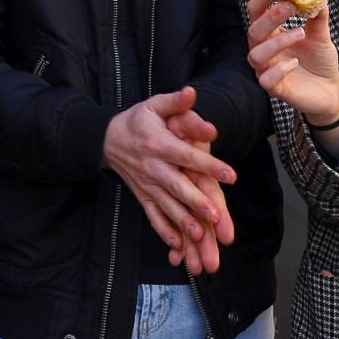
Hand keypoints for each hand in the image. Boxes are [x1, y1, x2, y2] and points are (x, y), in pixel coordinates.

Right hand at [104, 88, 237, 275]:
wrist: (107, 139)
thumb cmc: (138, 120)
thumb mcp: (154, 105)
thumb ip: (176, 102)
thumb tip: (193, 93)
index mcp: (159, 144)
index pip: (187, 156)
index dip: (209, 165)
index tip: (231, 175)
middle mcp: (153, 167)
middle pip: (177, 186)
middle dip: (196, 201)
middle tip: (215, 215)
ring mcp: (147, 185)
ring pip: (167, 206)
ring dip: (183, 221)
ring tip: (200, 235)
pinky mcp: (143, 196)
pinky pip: (153, 216)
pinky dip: (163, 231)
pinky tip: (177, 245)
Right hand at [243, 0, 338, 128]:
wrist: (331, 89)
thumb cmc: (320, 60)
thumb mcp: (321, 34)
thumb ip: (318, 15)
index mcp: (272, 33)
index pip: (256, 11)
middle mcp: (265, 50)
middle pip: (253, 30)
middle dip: (270, 16)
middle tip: (291, 6)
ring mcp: (267, 70)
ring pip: (256, 54)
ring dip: (277, 41)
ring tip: (301, 33)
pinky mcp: (275, 89)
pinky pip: (266, 80)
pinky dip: (279, 69)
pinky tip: (294, 63)